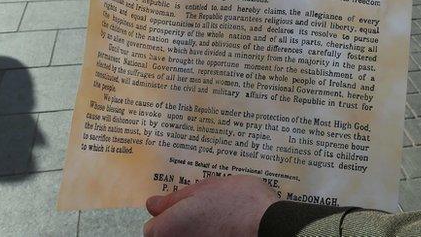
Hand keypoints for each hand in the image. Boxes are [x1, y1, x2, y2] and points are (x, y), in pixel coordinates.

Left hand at [143, 176, 278, 236]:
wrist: (269, 225)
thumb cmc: (237, 201)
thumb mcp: (204, 188)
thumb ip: (173, 199)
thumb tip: (151, 204)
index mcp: (167, 228)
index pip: (152, 229)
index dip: (168, 217)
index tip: (184, 209)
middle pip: (168, 236)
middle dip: (181, 226)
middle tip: (204, 213)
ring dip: (196, 232)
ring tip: (218, 221)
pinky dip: (210, 236)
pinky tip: (226, 230)